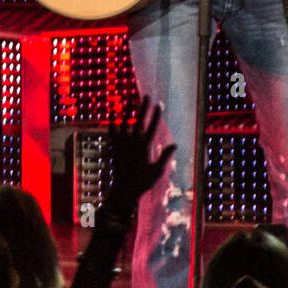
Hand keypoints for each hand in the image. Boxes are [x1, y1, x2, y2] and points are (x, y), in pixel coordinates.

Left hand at [105, 96, 174, 217]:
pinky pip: (113, 132)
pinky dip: (113, 123)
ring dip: (128, 111)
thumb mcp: (157, 170)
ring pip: (125, 123)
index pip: (153, 126)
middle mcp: (133, 142)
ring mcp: (122, 144)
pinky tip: (114, 115)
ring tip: (129, 101)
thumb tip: (174, 145)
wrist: (123, 190)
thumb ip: (164, 156)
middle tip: (147, 96)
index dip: (156, 114)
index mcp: (145, 146)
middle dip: (144, 107)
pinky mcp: (114, 148)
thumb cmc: (142, 182)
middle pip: (139, 120)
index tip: (159, 104)